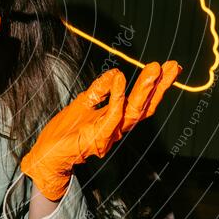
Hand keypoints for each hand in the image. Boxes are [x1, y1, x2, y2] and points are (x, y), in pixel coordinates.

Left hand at [21, 61, 180, 200]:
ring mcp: (109, 133)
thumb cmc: (65, 131)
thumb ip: (100, 89)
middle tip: (172, 66)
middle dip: (159, 85)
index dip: (156, 86)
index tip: (168, 67)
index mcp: (116, 118)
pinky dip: (117, 97)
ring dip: (145, 89)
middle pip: (145, 106)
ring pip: (133, 111)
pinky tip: (120, 79)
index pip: (141, 102)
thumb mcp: (84, 102)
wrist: (46, 152)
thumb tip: (117, 73)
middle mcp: (117, 127)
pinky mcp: (97, 137)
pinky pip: (111, 116)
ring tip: (154, 69)